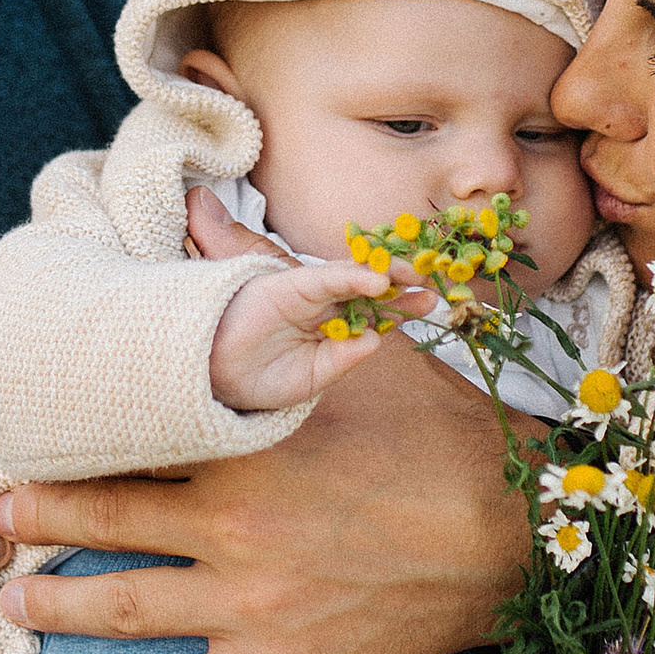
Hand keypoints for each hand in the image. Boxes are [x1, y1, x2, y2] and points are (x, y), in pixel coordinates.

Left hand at [0, 328, 524, 653]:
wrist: (514, 538)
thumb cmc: (440, 434)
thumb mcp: (354, 346)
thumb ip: (262, 278)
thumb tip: (193, 209)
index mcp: (245, 444)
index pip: (132, 436)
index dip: (74, 433)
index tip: (29, 427)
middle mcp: (233, 526)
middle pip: (106, 517)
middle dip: (41, 514)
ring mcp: (249, 605)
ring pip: (122, 607)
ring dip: (55, 604)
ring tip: (11, 597)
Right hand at [208, 255, 427, 412]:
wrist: (217, 380)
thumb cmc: (262, 380)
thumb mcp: (313, 377)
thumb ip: (344, 358)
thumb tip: (377, 339)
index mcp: (333, 328)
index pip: (376, 311)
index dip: (403, 305)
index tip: (433, 302)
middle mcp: (325, 305)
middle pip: (371, 288)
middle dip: (403, 283)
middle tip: (438, 278)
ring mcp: (309, 293)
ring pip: (354, 277)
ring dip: (387, 274)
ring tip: (418, 273)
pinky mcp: (290, 284)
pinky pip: (326, 278)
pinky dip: (351, 277)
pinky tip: (377, 281)